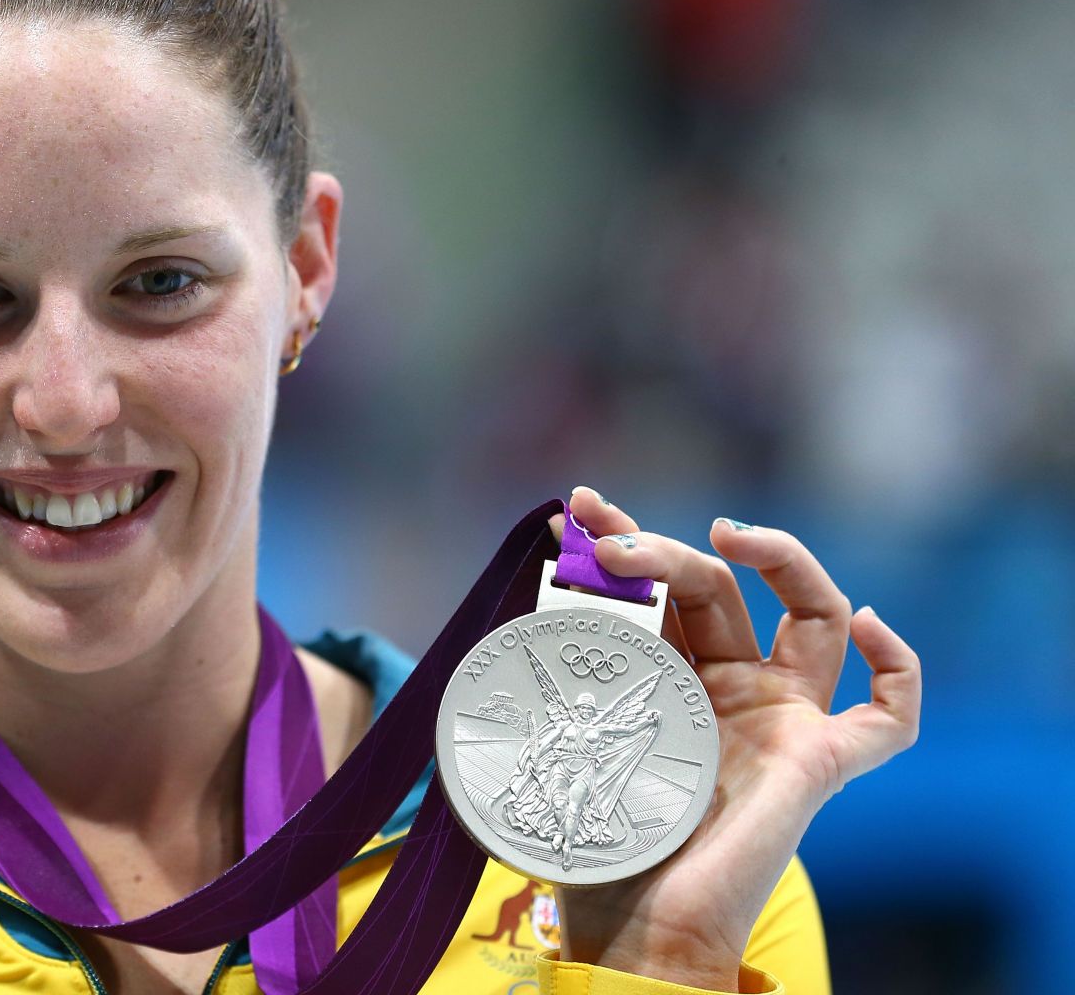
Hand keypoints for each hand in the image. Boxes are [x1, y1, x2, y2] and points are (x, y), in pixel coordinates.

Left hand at [547, 486, 920, 990]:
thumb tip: (542, 574)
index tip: (574, 512)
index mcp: (669, 679)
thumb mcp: (566, 724)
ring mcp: (781, 722)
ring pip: (808, 613)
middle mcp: (731, 690)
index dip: (623, 542)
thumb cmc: (590, 836)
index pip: (660, 589)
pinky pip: (889, 717)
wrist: (630, 927)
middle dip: (663, 548)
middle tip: (609, 544)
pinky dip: (897, 664)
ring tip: (722, 532)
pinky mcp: (822, 764)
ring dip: (774, 556)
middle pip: (719, 589)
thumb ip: (564, 658)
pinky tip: (868, 620)